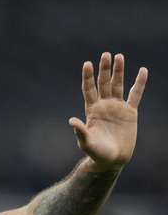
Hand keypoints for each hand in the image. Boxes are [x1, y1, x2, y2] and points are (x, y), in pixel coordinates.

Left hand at [69, 53, 147, 170]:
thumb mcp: (87, 143)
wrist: (112, 160)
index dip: (88, 77)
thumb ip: (80, 132)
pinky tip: (142, 71)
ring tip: (118, 56)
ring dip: (118, 71)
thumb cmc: (97, 153)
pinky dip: (139, 83)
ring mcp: (117, 107)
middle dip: (104, 69)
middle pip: (103, 83)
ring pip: (118, 85)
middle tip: (105, 54)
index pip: (88, 90)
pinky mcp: (130, 112)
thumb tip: (71, 120)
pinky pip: (136, 94)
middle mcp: (104, 105)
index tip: (87, 64)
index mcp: (92, 110)